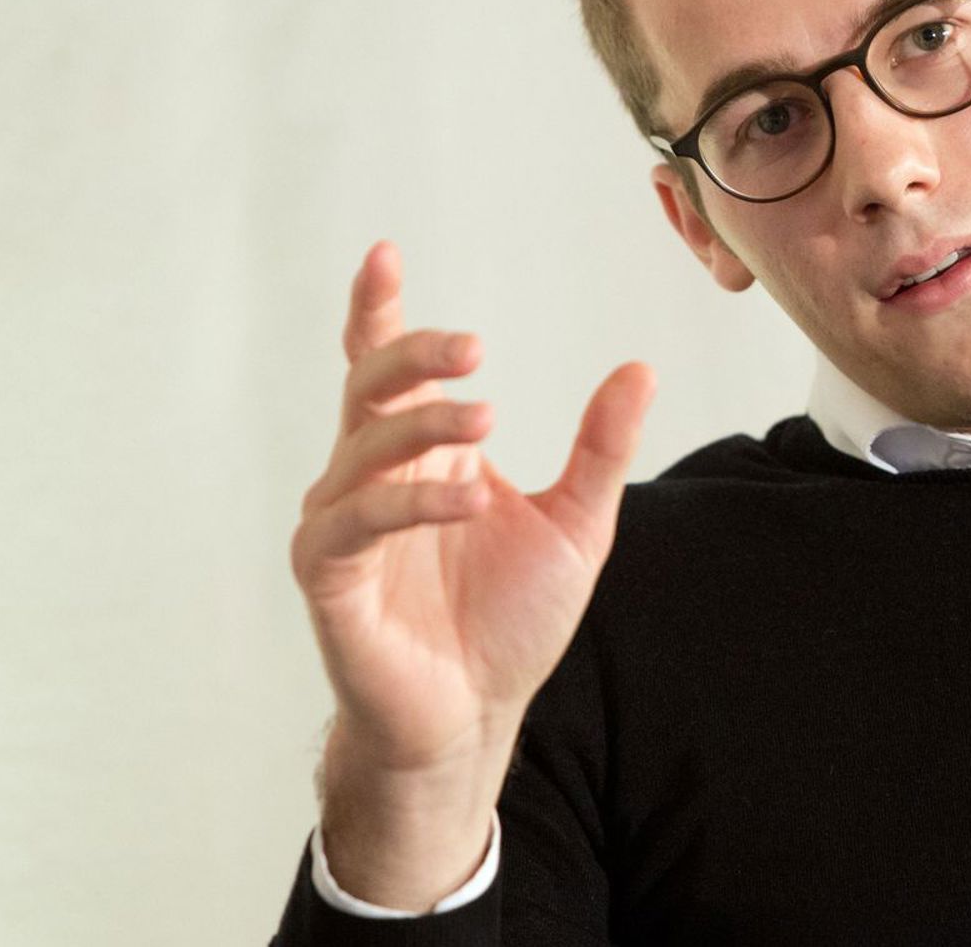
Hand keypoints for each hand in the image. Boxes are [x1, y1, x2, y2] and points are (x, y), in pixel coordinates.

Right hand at [290, 240, 655, 772]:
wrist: (477, 717)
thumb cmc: (510, 623)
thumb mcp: (578, 524)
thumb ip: (601, 448)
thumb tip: (640, 368)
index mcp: (425, 457)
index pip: (390, 371)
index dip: (379, 311)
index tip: (385, 253)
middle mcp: (374, 479)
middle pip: (371, 388)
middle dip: (413, 354)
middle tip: (474, 348)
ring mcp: (344, 527)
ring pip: (363, 448)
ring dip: (421, 423)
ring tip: (487, 415)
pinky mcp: (330, 579)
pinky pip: (355, 523)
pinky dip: (406, 502)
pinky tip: (463, 495)